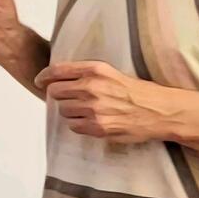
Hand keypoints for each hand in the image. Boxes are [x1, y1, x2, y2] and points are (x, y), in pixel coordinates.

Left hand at [35, 61, 176, 143]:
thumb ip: (85, 73)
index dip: (44, 76)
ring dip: (70, 110)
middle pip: (55, 92)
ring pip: (63, 110)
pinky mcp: (98, 127)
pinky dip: (78, 124)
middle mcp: (92, 88)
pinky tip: (91, 120)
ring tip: (86, 109)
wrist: (158, 111)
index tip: (40, 81)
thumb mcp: (111, 72)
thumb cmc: (135, 91)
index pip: (57, 71)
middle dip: (59, 95)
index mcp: (95, 70)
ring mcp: (94, 109)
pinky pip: (73, 126)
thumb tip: (57, 77)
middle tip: (69, 97)